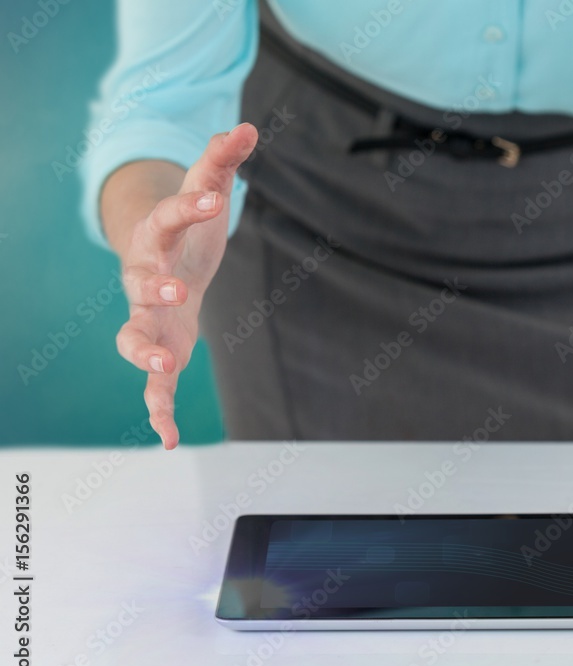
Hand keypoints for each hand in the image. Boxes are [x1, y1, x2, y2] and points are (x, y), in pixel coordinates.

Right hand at [115, 123, 257, 448]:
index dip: (189, 210)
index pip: (169, 221)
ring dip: (143, 349)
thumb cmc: (188, 230)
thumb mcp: (204, 191)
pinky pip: (152, 385)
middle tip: (175, 290)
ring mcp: (148, 318)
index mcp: (157, 239)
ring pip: (134, 335)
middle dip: (154, 288)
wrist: (165, 265)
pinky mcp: (160, 351)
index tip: (214, 199)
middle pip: (140, 284)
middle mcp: (144, 281)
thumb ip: (221, 161)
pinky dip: (157, 411)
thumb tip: (247, 126)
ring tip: (160, 362)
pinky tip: (169, 441)